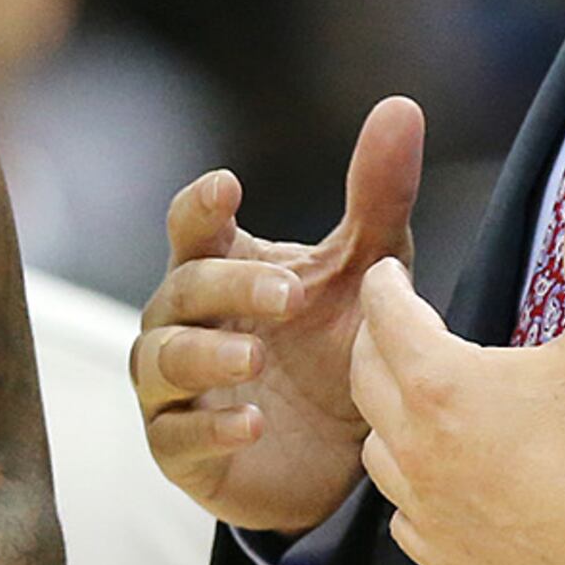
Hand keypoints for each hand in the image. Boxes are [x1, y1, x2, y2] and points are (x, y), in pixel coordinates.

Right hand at [133, 97, 424, 531]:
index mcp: (219, 268)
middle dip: (230, 285)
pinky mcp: (180, 451)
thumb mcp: (366, 272)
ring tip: (257, 358)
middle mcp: (182, 322)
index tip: (228, 187)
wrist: (339, 459)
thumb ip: (377, 196)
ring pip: (161, 359)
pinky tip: (252, 424)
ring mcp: (174, 388)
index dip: (201, 205)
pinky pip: (176, 435)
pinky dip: (210, 427)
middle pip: (182, 289)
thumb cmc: (335, 349)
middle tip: (291, 294)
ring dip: (205, 354)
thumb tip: (403, 105)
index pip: (192, 227)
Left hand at [351, 183, 564, 564]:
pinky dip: (413, 492)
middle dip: (374, 342)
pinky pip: (407, 518)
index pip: (385, 314)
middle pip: (366, 378)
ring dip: (386, 419)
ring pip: (378, 453)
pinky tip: (435, 485)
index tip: (388, 272)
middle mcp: (417, 448)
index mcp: (441, 383)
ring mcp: (428, 510)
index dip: (385, 284)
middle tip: (391, 325)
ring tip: (410, 402)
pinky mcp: (449, 562)